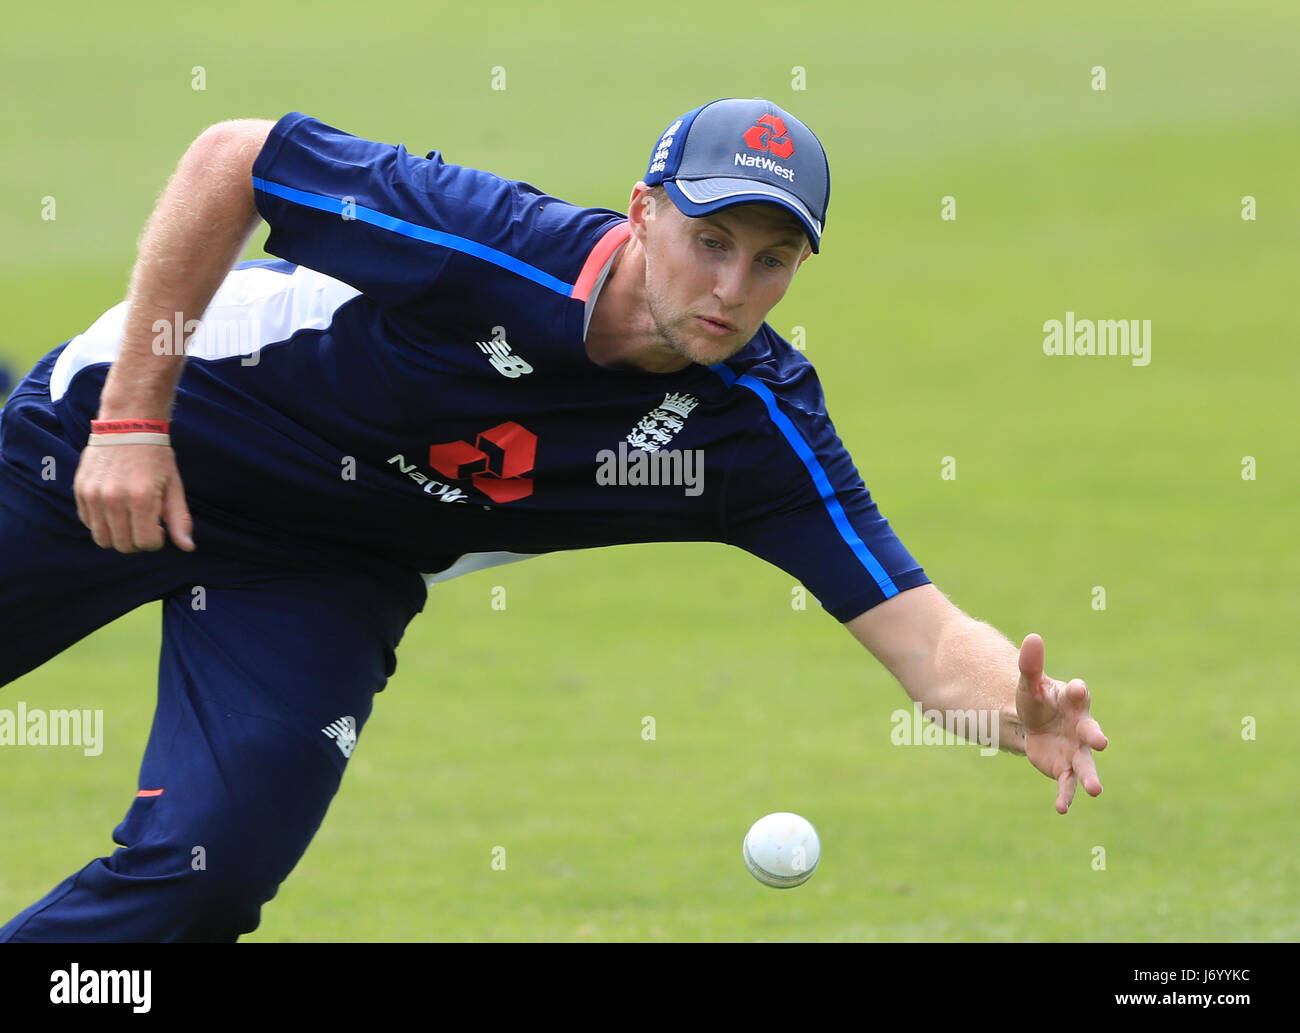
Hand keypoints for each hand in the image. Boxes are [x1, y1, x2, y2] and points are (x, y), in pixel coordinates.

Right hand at [73, 443, 194, 552]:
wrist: (128, 425)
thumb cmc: (156, 458)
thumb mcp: (174, 486)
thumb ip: (179, 519)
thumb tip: (188, 548)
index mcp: (141, 498)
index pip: (145, 543)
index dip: (156, 540)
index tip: (159, 526)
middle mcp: (114, 498)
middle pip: (123, 545)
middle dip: (138, 541)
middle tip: (145, 524)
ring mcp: (93, 494)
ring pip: (102, 539)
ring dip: (118, 535)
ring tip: (130, 517)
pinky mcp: (80, 490)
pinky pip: (88, 523)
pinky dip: (102, 523)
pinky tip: (115, 507)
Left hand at [1016, 633, 1106, 813]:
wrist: (1033, 723)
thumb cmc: (1036, 698)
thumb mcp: (1028, 682)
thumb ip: (1031, 663)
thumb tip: (1033, 638)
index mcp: (1072, 701)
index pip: (1077, 694)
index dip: (1075, 691)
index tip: (1073, 687)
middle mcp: (1080, 726)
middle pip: (1090, 731)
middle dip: (1095, 735)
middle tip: (1100, 741)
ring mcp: (1075, 750)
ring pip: (1085, 765)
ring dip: (1090, 776)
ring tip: (1095, 789)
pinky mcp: (1064, 768)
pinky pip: (1067, 784)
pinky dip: (1065, 796)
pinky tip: (1061, 809)